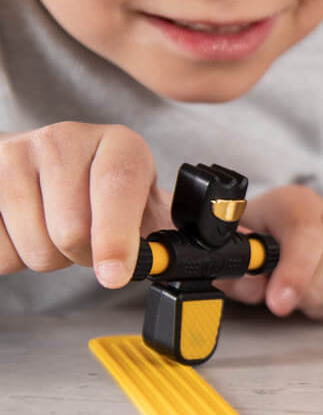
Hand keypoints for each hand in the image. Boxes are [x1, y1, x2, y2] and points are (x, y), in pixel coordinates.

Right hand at [0, 123, 169, 286]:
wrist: (45, 169)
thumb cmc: (105, 196)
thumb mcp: (144, 204)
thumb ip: (172, 229)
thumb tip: (209, 243)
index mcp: (119, 144)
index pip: (116, 187)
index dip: (116, 237)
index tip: (114, 275)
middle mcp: (65, 139)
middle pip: (71, 231)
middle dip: (83, 256)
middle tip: (88, 243)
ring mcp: (14, 154)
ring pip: (33, 244)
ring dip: (46, 257)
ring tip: (54, 229)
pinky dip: (11, 255)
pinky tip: (23, 229)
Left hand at [217, 185, 322, 322]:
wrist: (280, 235)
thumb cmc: (257, 239)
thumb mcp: (233, 249)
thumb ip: (233, 268)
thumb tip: (253, 285)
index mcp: (298, 202)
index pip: (306, 231)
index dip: (295, 271)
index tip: (278, 302)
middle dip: (311, 291)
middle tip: (282, 301)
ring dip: (320, 303)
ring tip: (297, 295)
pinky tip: (316, 300)